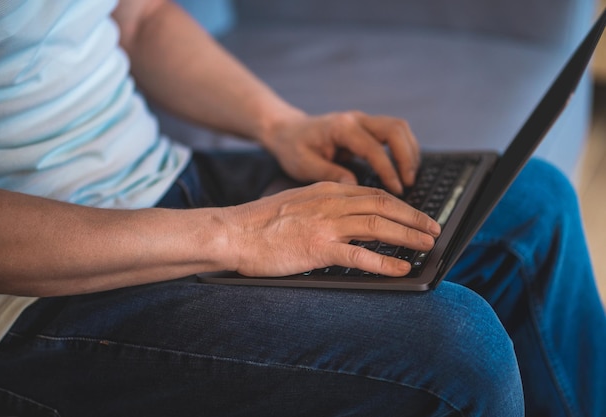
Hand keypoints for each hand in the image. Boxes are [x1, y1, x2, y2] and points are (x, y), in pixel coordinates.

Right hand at [218, 182, 439, 277]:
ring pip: (378, 225)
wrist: (233, 232)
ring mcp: (326, 224)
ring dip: (408, 236)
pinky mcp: (318, 247)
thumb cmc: (260, 224)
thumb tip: (346, 218)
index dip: (401, 205)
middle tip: (433, 230)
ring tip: (426, 246)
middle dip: (414, 218)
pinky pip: (360, 255)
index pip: (373, 194)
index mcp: (326, 190)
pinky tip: (401, 268)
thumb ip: (323, 206)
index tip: (416, 216)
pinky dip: (385, 262)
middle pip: (383, 205)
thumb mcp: (297, 204)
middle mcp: (330, 202)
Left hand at [263, 110, 419, 194]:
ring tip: (409, 178)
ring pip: (399, 127)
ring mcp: (362, 120)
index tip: (397, 190)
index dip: (389, 170)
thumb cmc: (293, 148)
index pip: (374, 148)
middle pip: (395, 129)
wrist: (286, 131)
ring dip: (409, 151)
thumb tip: (355, 188)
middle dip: (407, 157)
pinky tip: (403, 168)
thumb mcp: (304, 165)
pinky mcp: (366, 126)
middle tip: (408, 183)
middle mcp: (355, 119)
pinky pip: (393, 132)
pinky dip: (403, 149)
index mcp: (341, 128)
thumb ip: (330, 175)